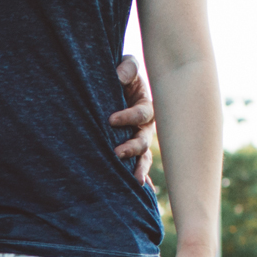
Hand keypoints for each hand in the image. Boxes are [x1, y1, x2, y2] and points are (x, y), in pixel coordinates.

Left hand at [110, 56, 155, 183]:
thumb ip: (127, 67)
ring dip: (139, 167)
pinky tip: (142, 191)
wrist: (115, 85)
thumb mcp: (127, 65)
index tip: (111, 120)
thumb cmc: (122, 74)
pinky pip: (138, 165)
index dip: (129, 117)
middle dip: (133, 148)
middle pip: (144, 140)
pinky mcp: (132, 150)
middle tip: (117, 152)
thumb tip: (120, 76)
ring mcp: (139, 140)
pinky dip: (141, 177)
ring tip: (133, 179)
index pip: (141, 114)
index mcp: (145, 106)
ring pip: (143, 157)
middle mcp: (146, 126)